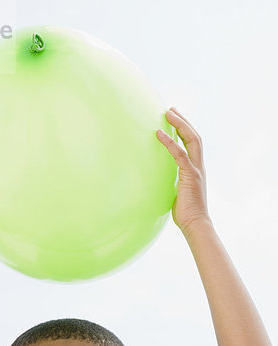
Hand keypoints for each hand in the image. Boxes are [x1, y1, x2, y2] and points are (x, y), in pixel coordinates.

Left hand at [156, 107, 211, 233]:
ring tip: (168, 113)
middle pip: (194, 136)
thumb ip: (173, 184)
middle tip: (171, 109)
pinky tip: (159, 134)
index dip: (185, 130)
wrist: (195, 224)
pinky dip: (169, 142)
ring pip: (191, 139)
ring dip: (179, 124)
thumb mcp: (178, 194)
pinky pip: (179, 154)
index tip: (175, 119)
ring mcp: (196, 170)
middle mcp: (199, 166)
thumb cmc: (185, 213)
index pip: (193, 144)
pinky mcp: (190, 175)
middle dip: (183, 121)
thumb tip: (161, 182)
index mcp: (196, 170)